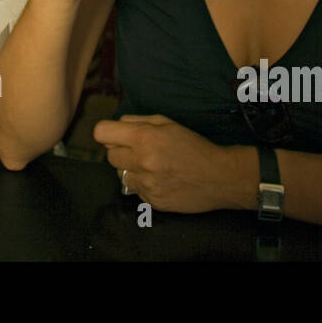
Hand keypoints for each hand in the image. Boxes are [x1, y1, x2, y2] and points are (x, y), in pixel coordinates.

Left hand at [95, 114, 238, 212]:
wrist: (219, 177)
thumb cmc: (194, 146)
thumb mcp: (168, 123)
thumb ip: (138, 121)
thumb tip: (117, 125)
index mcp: (144, 138)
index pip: (102, 133)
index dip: (107, 133)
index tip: (114, 135)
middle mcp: (142, 162)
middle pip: (109, 156)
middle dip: (121, 151)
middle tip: (139, 150)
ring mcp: (146, 184)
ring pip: (121, 175)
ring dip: (132, 170)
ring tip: (153, 166)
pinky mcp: (152, 201)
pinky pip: (136, 190)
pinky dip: (144, 185)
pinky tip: (162, 179)